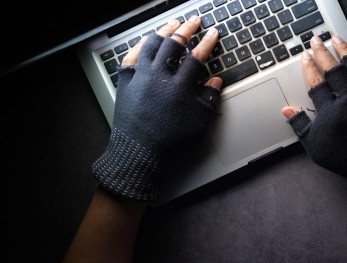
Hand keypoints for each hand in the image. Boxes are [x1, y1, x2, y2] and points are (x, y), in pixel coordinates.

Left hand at [92, 16, 221, 200]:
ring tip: (172, 25)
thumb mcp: (198, 122)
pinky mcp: (126, 81)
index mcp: (179, 86)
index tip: (213, 33)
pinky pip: (132, 56)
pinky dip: (140, 45)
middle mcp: (158, 77)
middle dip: (187, 30)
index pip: (196, 57)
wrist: (139, 151)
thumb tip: (216, 81)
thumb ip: (209, 99)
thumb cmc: (170, 140)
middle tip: (194, 21)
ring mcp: (140, 77)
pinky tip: (147, 40)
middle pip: (174, 44)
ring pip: (152, 45)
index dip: (207, 43)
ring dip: (164, 32)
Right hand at [281, 35, 346, 212]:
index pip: (316, 82)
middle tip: (315, 40)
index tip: (304, 56)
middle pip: (333, 70)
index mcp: (329, 110)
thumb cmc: (346, 158)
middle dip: (322, 53)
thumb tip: (285, 110)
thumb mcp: (316, 146)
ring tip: (336, 38)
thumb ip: (300, 126)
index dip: (309, 67)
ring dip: (343, 50)